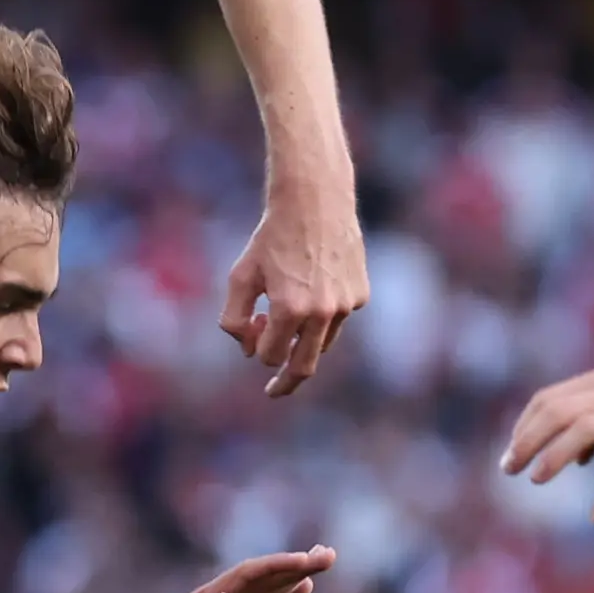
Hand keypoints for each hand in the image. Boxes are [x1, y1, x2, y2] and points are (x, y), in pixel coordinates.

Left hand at [219, 187, 367, 395]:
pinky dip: (323, 313)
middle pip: (303, 367)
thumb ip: (233, 320)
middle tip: (274, 391)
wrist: (315, 201)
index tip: (252, 331)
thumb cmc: (272, 238)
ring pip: (321, 343)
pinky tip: (316, 282)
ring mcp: (345, 305)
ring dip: (303, 338)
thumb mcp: (240, 276)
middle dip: (286, 383)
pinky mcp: (360, 294)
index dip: (256, 348)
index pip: (269, 356)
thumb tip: (249, 351)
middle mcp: (322, 312)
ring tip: (292, 306)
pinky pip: (338, 319)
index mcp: (289, 309)